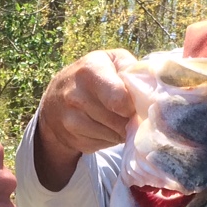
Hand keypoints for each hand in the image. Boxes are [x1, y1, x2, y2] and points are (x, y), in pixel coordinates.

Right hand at [32, 48, 137, 191]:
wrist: (55, 100)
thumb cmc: (94, 76)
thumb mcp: (111, 61)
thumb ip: (132, 68)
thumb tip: (151, 88)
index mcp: (89, 71)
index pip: (119, 99)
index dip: (132, 105)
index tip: (132, 102)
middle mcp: (75, 95)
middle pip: (119, 121)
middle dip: (128, 119)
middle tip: (126, 111)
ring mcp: (70, 120)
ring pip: (113, 135)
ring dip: (120, 130)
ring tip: (115, 117)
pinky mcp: (71, 138)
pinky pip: (103, 145)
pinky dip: (109, 138)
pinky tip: (103, 127)